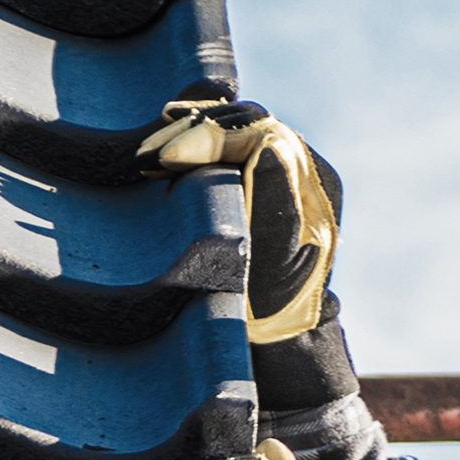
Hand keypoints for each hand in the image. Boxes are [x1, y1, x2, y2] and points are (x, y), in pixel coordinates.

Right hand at [144, 96, 353, 413]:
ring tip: (147, 151)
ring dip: (190, 132)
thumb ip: (274, 205)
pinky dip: (192, 139)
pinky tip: (161, 144)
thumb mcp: (275, 263)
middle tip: (147, 155)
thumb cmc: (271, 310)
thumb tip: (269, 145)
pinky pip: (224, 143)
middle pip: (246, 123)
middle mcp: (299, 170)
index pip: (261, 136)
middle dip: (195, 132)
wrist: (270, 335)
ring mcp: (274, 172)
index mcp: (313, 186)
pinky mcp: (251, 180)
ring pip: (232, 127)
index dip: (211, 139)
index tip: (165, 159)